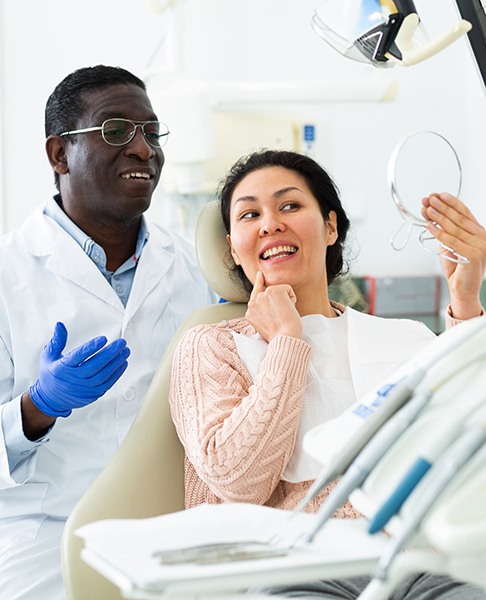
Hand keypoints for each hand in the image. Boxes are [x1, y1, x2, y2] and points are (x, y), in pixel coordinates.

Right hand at [30, 322, 129, 417]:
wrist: (50, 399)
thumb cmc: (50, 375)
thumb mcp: (48, 356)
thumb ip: (57, 340)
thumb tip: (60, 325)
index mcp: (61, 368)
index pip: (78, 356)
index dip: (91, 347)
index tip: (103, 339)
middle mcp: (73, 380)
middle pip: (94, 365)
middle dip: (110, 353)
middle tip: (121, 342)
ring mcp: (83, 389)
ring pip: (103, 375)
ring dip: (116, 362)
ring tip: (125, 351)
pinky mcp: (92, 395)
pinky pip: (107, 384)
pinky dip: (117, 373)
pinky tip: (122, 363)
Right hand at [245, 271, 301, 341]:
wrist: (284, 337)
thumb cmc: (279, 336)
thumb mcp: (265, 325)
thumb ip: (263, 312)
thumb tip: (270, 302)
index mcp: (250, 312)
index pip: (255, 294)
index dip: (258, 282)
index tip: (260, 274)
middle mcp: (253, 302)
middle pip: (269, 293)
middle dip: (279, 302)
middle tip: (282, 316)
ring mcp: (262, 295)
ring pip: (279, 291)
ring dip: (285, 301)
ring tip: (284, 315)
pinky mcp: (273, 291)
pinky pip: (288, 289)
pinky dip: (292, 298)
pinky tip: (288, 309)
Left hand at [422, 193, 485, 318]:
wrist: (462, 288)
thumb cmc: (456, 267)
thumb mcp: (449, 244)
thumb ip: (444, 230)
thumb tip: (429, 211)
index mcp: (479, 231)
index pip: (465, 212)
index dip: (451, 202)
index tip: (438, 194)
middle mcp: (483, 236)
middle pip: (459, 218)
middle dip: (442, 207)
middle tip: (429, 198)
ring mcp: (481, 245)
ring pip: (455, 228)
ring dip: (439, 217)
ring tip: (427, 209)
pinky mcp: (475, 255)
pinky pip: (452, 241)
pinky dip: (439, 233)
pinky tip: (429, 226)